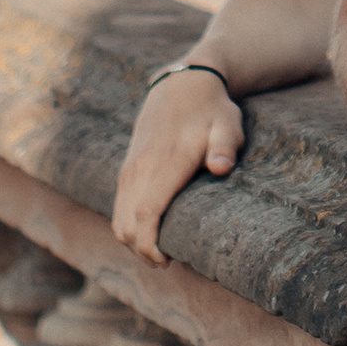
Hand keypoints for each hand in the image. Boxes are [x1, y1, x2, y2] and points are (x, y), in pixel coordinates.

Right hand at [112, 64, 241, 262]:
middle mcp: (140, 168)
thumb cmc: (212, 110)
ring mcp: (130, 169)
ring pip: (118, 219)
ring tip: (162, 249)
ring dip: (133, 241)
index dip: (149, 245)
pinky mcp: (126, 169)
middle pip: (126, 226)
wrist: (181, 85)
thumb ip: (225, 146)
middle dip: (142, 251)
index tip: (165, 261)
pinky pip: (118, 207)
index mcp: (166, 163)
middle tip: (169, 260)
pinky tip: (149, 230)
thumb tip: (221, 168)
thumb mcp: (228, 123)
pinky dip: (127, 226)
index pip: (146, 214)